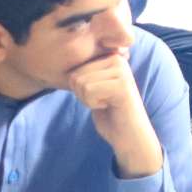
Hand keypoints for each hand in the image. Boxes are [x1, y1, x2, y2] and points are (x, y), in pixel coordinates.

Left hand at [68, 52, 162, 178]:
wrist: (129, 134)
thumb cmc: (109, 113)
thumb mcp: (95, 87)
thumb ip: (85, 73)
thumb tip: (63, 63)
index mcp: (110, 57)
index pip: (74, 70)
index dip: (80, 90)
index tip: (99, 95)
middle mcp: (117, 59)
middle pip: (76, 75)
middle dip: (83, 94)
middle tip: (103, 100)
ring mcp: (122, 71)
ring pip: (81, 83)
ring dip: (88, 100)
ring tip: (106, 103)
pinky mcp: (122, 85)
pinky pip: (88, 91)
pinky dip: (92, 104)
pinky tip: (108, 106)